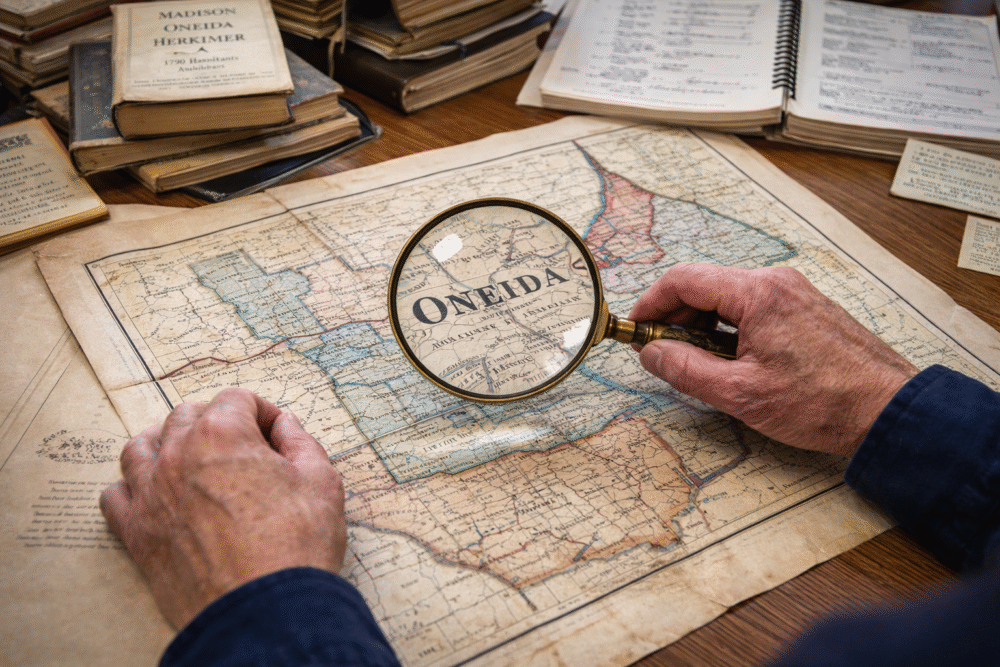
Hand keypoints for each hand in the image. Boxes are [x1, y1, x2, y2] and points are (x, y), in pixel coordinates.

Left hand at [100, 388, 345, 629]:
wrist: (264, 611)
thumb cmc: (297, 545)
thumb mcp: (321, 482)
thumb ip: (300, 442)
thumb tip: (284, 425)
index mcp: (222, 435)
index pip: (236, 398)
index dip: (263, 412)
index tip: (277, 435)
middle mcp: (177, 456)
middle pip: (186, 415)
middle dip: (217, 422)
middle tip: (244, 449)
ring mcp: (150, 494)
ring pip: (141, 447)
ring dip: (166, 444)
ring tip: (191, 461)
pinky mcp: (136, 533)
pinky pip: (115, 495)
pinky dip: (132, 488)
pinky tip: (156, 496)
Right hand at [628, 263, 918, 457]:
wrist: (887, 410)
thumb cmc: (823, 402)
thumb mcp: (740, 393)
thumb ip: (685, 370)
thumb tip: (651, 354)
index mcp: (757, 293)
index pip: (684, 279)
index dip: (651, 303)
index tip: (635, 328)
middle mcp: (776, 283)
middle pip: (705, 286)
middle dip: (674, 317)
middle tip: (658, 353)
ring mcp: (794, 294)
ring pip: (729, 299)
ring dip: (702, 326)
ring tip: (694, 364)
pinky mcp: (805, 310)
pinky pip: (753, 309)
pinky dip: (729, 329)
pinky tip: (728, 361)